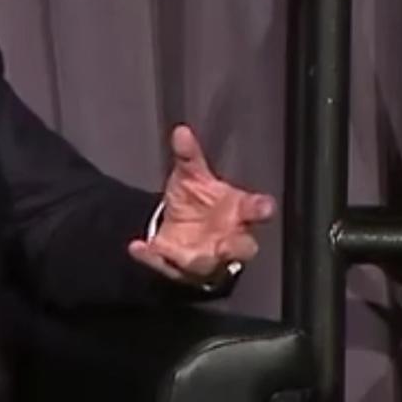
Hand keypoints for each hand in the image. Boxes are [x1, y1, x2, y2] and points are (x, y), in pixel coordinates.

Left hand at [127, 124, 276, 285]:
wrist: (181, 228)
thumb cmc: (199, 201)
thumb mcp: (191, 176)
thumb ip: (188, 156)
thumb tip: (181, 132)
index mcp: (238, 211)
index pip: (255, 210)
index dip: (261, 209)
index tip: (263, 207)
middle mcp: (229, 238)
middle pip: (242, 247)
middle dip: (235, 246)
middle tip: (224, 245)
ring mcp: (208, 257)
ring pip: (208, 263)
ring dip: (194, 259)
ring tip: (175, 250)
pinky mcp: (182, 269)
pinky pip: (167, 266)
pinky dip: (152, 257)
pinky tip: (138, 247)